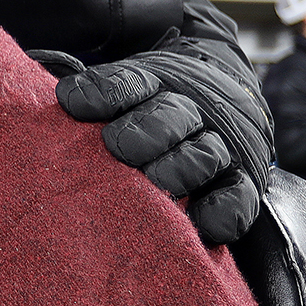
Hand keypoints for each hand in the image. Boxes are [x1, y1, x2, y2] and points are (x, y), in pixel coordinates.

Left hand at [31, 33, 273, 244]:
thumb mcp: (123, 87)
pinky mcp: (244, 180)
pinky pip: (239, 196)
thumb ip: (90, 97)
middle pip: (171, 115)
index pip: (129, 83)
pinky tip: (203, 222)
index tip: (73, 103)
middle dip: (145, 130)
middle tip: (118, 146)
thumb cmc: (148, 104)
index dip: (103, 92)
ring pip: (205, 153)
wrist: (222, 86)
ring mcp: (221, 144)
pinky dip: (223, 211)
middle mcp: (191, 111)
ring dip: (180, 167)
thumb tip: (60, 100)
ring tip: (156, 182)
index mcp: (155, 83)